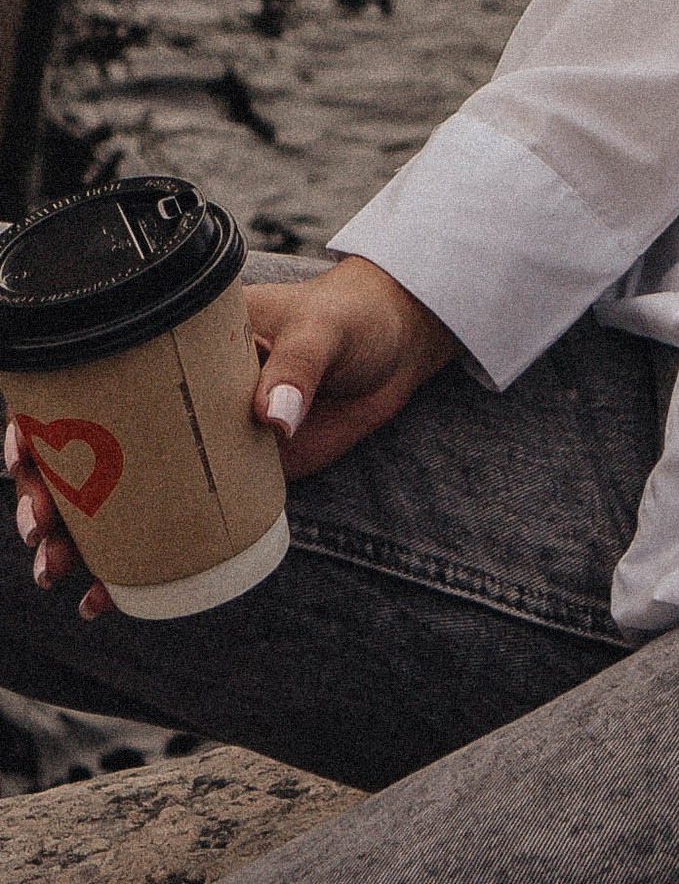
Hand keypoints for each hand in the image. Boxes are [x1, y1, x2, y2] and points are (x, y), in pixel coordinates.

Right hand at [8, 254, 455, 626]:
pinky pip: (169, 529)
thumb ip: (300, 366)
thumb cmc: (353, 319)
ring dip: (76, 537)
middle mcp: (172, 397)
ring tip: (56, 573)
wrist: (398, 347)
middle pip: (86, 446)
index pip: (89, 375)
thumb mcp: (324, 329)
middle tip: (40, 528)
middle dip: (47, 490)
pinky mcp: (228, 485)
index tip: (19, 449)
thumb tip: (274, 420)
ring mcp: (196, 445)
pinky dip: (133, 566)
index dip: (38, 414)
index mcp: (175, 344)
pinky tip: (103, 600)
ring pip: (115, 496)